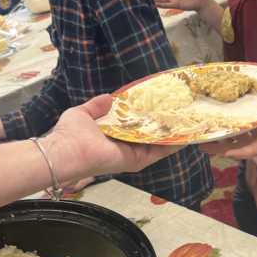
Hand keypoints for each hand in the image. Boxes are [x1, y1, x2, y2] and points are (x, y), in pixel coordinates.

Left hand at [44, 94, 184, 181]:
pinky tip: (186, 135)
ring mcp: (133, 154)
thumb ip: (96, 106)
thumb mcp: (83, 113)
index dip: (146, 116)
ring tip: (189, 120)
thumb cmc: (70, 134)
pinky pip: (159, 152)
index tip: (159, 104)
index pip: (134, 126)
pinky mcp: (137, 160)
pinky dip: (173, 144)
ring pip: (158, 144)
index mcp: (114, 136)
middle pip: (149, 135)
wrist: (66, 151)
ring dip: (173, 133)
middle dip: (164, 123)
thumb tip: (110, 97)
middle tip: (179, 111)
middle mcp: (126, 146)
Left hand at [200, 109, 256, 157]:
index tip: (227, 153)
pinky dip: (230, 138)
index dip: (240, 151)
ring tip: (203, 140)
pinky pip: (242, 142)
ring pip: (238, 145)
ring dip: (221, 144)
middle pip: (238, 149)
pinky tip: (218, 133)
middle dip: (220, 149)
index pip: (254, 149)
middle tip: (201, 146)